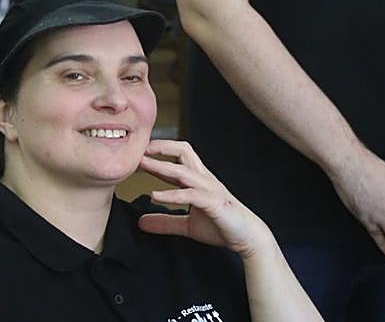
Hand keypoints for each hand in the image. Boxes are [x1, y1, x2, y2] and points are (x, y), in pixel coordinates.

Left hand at [136, 140, 275, 259]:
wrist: (248, 238)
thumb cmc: (221, 227)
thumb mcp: (187, 225)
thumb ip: (165, 221)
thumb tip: (141, 222)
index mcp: (199, 180)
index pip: (178, 157)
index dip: (158, 151)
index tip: (137, 152)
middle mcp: (204, 179)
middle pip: (183, 150)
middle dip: (161, 146)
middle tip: (137, 148)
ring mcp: (210, 189)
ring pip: (184, 171)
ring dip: (161, 166)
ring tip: (141, 165)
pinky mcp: (214, 203)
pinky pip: (190, 195)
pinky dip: (172, 195)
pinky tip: (155, 197)